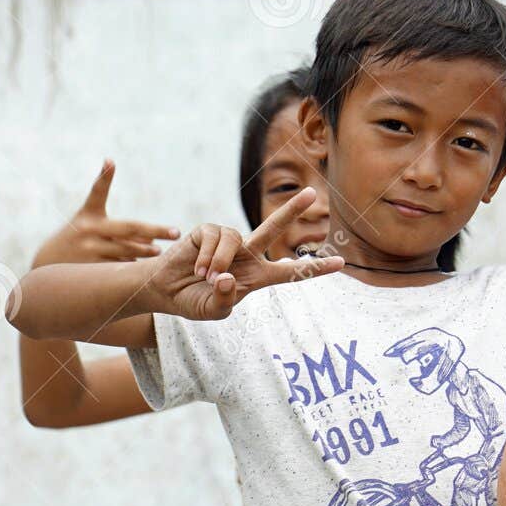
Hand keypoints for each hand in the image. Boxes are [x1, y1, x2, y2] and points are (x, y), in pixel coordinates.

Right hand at [33, 162, 178, 267]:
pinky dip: (132, 266)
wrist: (48, 264)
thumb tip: (152, 240)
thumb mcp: (90, 225)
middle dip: (154, 230)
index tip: (110, 161)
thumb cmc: (78, 239)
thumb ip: (121, 229)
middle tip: (175, 232)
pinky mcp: (92, 267)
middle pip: (129, 228)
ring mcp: (91, 249)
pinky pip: (120, 266)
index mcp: (89, 214)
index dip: (104, 176)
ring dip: (145, 251)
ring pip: (128, 250)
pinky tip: (139, 269)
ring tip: (156, 251)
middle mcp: (89, 229)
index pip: (97, 191)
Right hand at [145, 188, 342, 321]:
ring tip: (205, 277)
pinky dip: (206, 256)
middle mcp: (247, 254)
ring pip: (235, 238)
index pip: (290, 272)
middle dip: (292, 209)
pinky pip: (214, 237)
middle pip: (274, 227)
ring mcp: (228, 241)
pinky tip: (197, 268)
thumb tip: (230, 277)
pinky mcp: (208, 231)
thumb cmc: (193, 302)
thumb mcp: (214, 311)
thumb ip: (226, 300)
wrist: (165, 290)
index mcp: (256, 276)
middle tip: (313, 193)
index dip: (314, 269)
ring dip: (219, 262)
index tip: (340, 264)